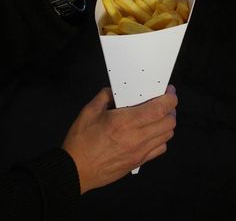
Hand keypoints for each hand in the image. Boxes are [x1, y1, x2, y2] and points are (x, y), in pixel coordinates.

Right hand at [62, 85, 176, 193]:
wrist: (75, 170)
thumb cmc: (81, 141)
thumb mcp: (89, 111)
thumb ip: (105, 95)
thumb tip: (116, 91)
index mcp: (124, 121)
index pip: (159, 109)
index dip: (170, 98)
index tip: (169, 91)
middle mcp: (136, 137)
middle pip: (169, 122)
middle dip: (171, 108)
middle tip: (164, 101)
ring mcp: (139, 152)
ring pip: (167, 135)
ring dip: (167, 123)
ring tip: (159, 116)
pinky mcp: (138, 162)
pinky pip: (160, 149)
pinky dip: (161, 138)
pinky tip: (152, 133)